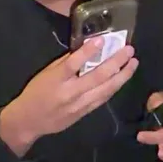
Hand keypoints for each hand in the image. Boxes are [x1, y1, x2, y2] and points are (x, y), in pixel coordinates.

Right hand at [0, 38, 137, 156]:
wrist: (29, 121)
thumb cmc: (36, 92)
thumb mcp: (46, 73)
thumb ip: (65, 62)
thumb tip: (86, 48)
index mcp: (56, 80)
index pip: (73, 63)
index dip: (88, 51)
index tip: (102, 39)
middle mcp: (70, 93)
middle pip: (97, 77)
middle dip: (116, 63)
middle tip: (129, 50)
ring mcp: (79, 105)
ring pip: (106, 90)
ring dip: (122, 76)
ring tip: (133, 64)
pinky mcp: (84, 113)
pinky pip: (103, 99)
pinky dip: (114, 88)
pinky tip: (123, 78)